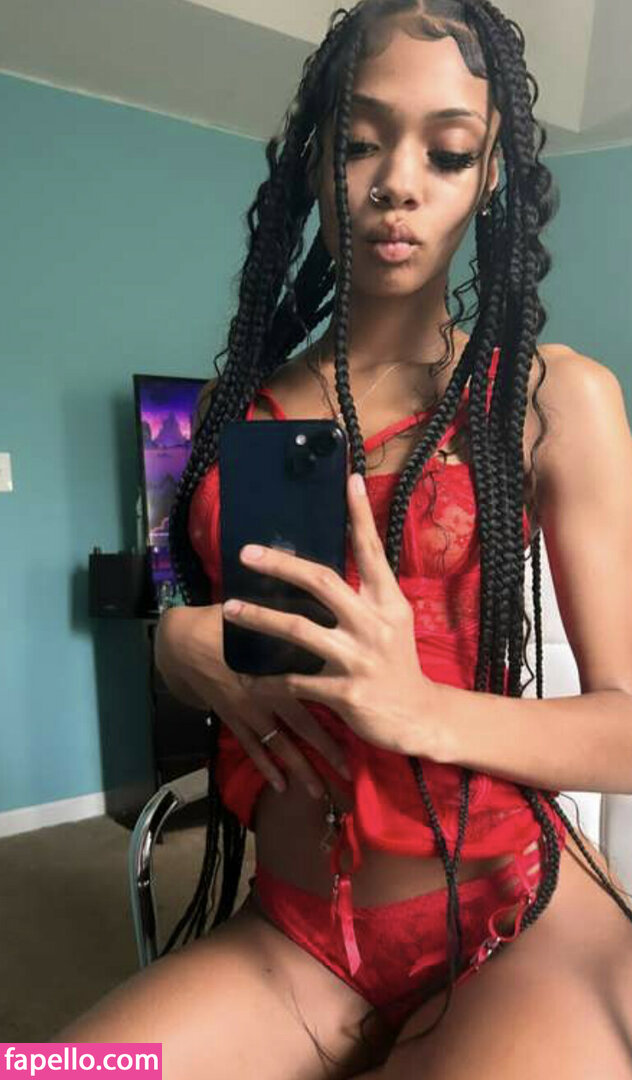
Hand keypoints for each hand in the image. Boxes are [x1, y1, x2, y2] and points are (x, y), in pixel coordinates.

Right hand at [154, 604, 350, 797]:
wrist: (182, 642)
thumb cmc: (224, 624)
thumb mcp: (261, 620)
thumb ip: (293, 626)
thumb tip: (327, 620)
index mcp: (275, 671)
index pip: (314, 698)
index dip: (337, 718)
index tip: (361, 735)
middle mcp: (263, 697)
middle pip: (300, 731)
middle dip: (324, 754)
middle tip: (347, 776)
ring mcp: (246, 712)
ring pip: (278, 746)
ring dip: (299, 770)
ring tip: (318, 792)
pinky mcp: (231, 719)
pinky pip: (251, 747)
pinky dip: (265, 767)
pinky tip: (281, 786)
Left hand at [222, 472, 440, 756]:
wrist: (420, 718)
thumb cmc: (398, 664)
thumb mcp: (392, 622)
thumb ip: (366, 596)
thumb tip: (325, 569)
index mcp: (389, 602)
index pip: (372, 550)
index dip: (360, 515)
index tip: (349, 479)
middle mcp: (375, 623)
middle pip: (322, 581)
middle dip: (281, 564)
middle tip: (246, 553)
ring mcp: (360, 658)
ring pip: (299, 629)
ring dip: (259, 617)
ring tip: (229, 608)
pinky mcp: (347, 692)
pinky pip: (295, 682)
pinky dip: (268, 682)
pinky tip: (248, 680)